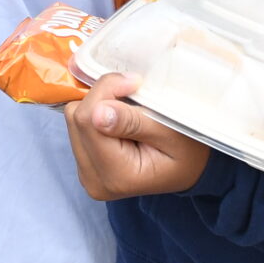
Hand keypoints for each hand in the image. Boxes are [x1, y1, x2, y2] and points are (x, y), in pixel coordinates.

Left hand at [63, 74, 211, 199]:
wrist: (189, 170)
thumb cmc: (187, 150)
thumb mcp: (171, 133)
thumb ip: (134, 122)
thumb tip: (97, 113)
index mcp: (115, 175)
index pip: (87, 119)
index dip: (107, 91)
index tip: (135, 83)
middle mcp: (93, 179)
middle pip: (76, 118)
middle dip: (103, 98)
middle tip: (134, 98)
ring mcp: (86, 173)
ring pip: (74, 118)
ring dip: (99, 105)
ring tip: (129, 113)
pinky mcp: (84, 164)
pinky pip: (78, 126)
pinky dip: (97, 115)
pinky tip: (119, 121)